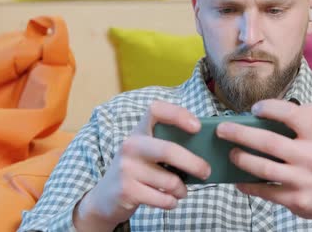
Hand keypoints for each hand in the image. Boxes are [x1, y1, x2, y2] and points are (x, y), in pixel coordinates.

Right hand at [73, 100, 210, 230]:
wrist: (105, 197)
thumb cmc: (137, 169)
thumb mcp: (147, 151)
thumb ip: (167, 144)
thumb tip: (204, 149)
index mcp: (139, 130)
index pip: (156, 110)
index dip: (178, 114)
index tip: (197, 127)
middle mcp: (130, 146)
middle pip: (169, 150)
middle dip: (194, 163)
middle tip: (206, 171)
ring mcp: (126, 168)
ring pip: (170, 181)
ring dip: (182, 189)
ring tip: (181, 190)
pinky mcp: (127, 191)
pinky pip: (163, 198)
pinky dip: (172, 202)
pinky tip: (170, 200)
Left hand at [216, 99, 311, 229]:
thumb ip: (308, 114)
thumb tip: (273, 109)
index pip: (293, 115)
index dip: (271, 108)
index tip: (254, 109)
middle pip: (270, 142)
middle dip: (240, 134)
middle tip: (222, 129)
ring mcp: (303, 180)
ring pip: (264, 168)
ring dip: (241, 159)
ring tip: (231, 153)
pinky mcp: (295, 199)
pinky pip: (265, 191)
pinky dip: (247, 185)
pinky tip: (237, 179)